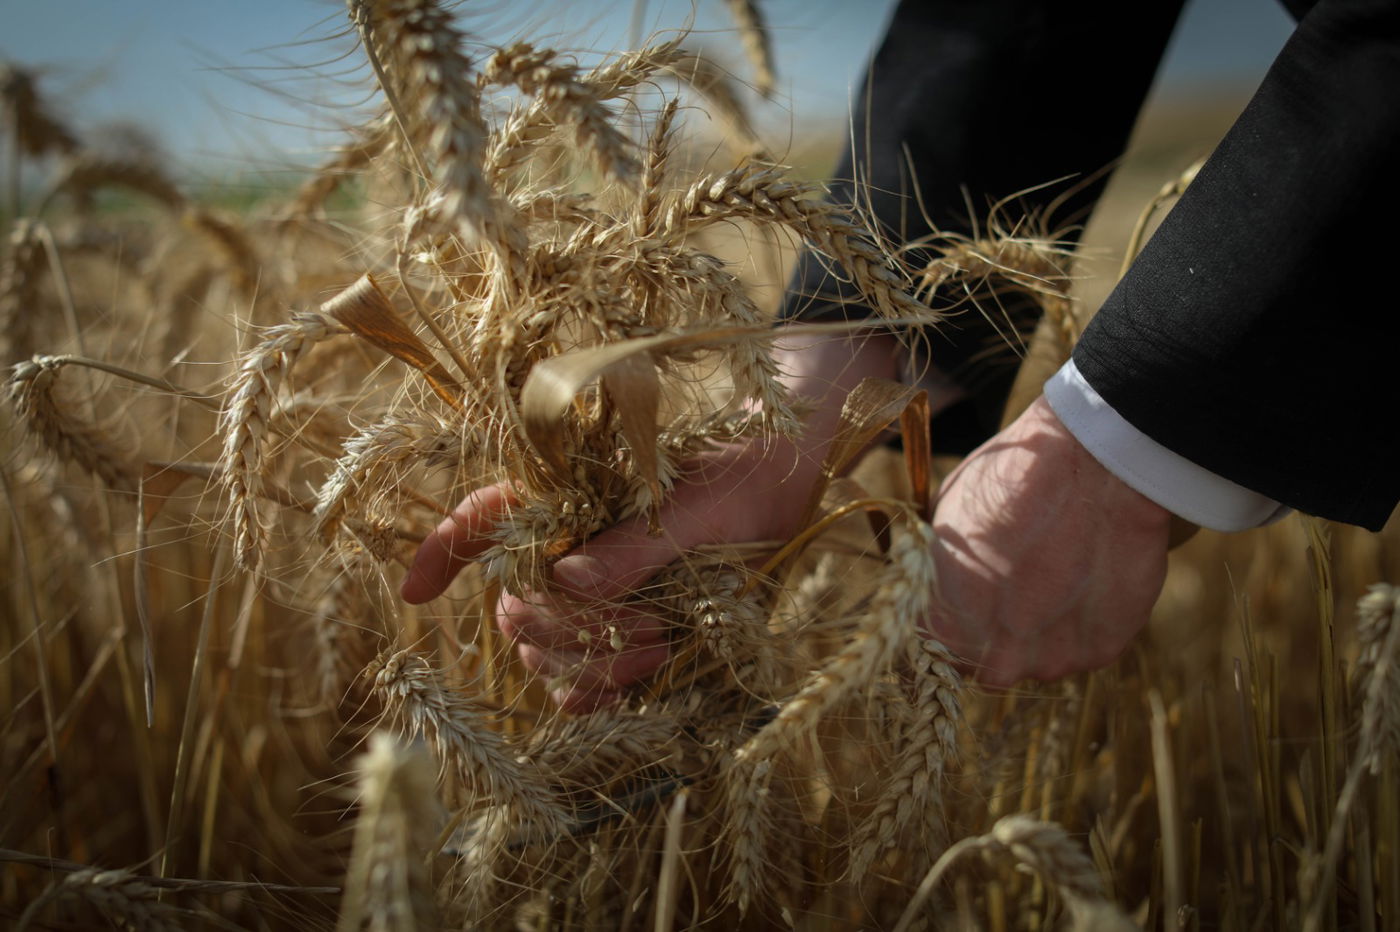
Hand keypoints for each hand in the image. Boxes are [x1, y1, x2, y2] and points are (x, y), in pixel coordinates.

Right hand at [401, 333, 902, 710]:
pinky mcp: (630, 630)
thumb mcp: (699, 501)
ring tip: (657, 651)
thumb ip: (638, 542)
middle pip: (518, 605)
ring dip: (587, 664)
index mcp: (568, 498)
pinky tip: (637, 683)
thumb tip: (571, 582)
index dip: (444, 552)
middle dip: (563, 630)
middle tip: (641, 630)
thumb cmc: (745, 470)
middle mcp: (571, 547)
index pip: (484, 519)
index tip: (415, 594)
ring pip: (546, 649)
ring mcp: (598, 593)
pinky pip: (584, 679)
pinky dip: (598, 691)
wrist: (794, 485)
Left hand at [922, 394, 1172, 684]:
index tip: (964, 606)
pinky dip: (1084, 621)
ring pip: (1039, 659)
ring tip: (1057, 572)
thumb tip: (941, 588)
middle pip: (986, 665)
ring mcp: (1053, 660)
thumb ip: (941, 575)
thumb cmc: (1010, 483)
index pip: (934, 653)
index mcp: (946, 630)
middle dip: (995, 635)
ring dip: (1044, 630)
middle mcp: (995, 660)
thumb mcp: (946, 522)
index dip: (949, 628)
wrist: (1095, 467)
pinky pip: (1084, 646)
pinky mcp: (1101, 649)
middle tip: (1014, 587)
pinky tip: (1087, 574)